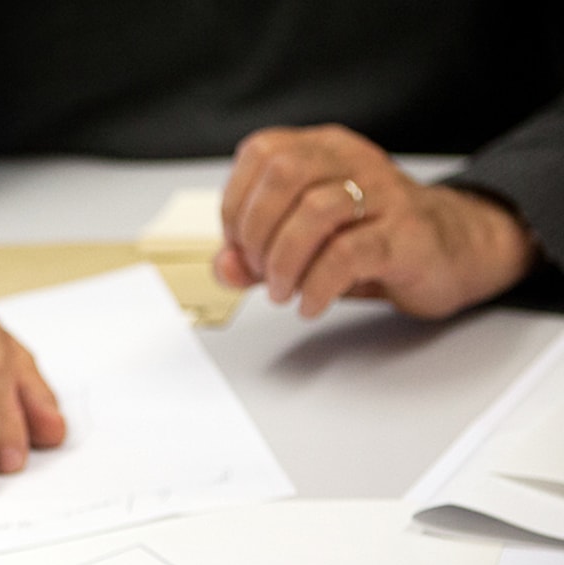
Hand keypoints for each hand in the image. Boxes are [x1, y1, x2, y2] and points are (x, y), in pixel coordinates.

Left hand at [215, 124, 538, 319]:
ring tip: (283, 292)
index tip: (242, 247)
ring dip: (283, 263)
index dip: (237, 205)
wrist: (451, 249)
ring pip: (314, 211)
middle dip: (257, 233)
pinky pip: (347, 255)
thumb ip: (256, 256)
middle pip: (284, 173)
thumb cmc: (370, 241)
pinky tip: (310, 304)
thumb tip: (223, 268)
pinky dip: (316, 287)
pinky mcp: (403, 236)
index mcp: (322, 151)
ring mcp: (382, 195)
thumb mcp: (302, 247)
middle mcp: (352, 162)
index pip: (261, 153)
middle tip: (261, 272)